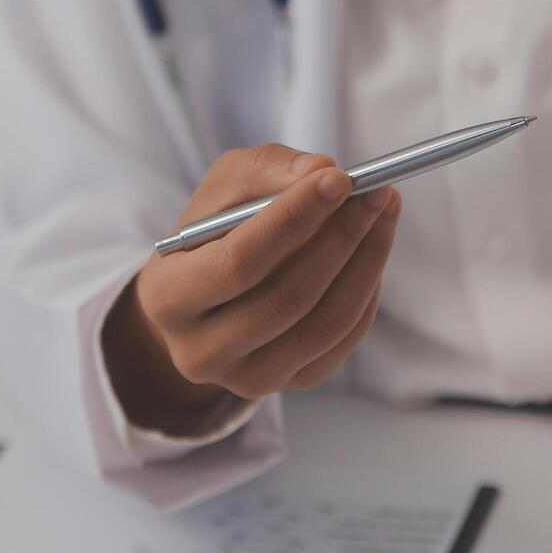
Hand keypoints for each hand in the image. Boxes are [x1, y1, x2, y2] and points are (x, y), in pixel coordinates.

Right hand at [103, 144, 400, 434]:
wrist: (204, 298)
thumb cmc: (213, 232)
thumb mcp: (222, 188)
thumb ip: (265, 169)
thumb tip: (322, 170)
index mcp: (167, 297)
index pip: (239, 262)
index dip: (294, 218)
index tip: (340, 178)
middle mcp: (200, 351)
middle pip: (288, 298)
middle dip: (342, 237)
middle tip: (377, 192)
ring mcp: (247, 377)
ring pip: (325, 323)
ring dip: (367, 261)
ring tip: (384, 212)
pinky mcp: (290, 383)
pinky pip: (344, 340)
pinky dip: (367, 290)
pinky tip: (371, 251)